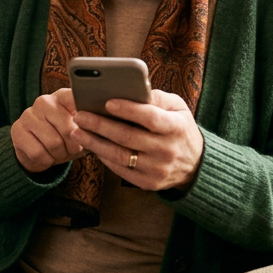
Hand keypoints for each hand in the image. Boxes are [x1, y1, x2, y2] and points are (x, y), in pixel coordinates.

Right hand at [11, 88, 85, 173]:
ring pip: (53, 143)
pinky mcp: (17, 130)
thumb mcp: (81, 131)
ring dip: (60, 155)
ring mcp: (28, 114)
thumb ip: (90, 125)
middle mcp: (44, 101)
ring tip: (59, 152)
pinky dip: (46, 161)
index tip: (87, 130)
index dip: (86, 122)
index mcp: (62, 96)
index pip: (77, 102)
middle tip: (72, 149)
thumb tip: (96, 126)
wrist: (40, 153)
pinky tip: (45, 156)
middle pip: (68, 130)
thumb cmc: (65, 139)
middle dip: (74, 147)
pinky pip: (38, 153)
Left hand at [70, 89, 204, 191]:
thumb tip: (132, 89)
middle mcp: (167, 150)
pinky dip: (103, 157)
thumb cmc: (180, 129)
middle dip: (100, 125)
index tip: (107, 102)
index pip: (149, 117)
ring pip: (119, 156)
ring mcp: (157, 169)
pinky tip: (91, 145)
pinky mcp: (149, 183)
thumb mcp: (178, 108)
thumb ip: (157, 97)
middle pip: (128, 137)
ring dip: (94, 143)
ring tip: (77, 131)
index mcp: (176, 127)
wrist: (196, 165)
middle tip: (80, 115)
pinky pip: (120, 170)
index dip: (128, 109)